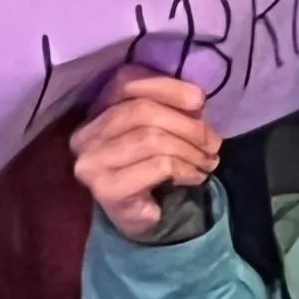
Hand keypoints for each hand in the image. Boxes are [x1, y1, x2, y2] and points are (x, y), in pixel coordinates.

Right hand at [70, 64, 218, 242]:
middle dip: (187, 125)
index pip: (125, 81)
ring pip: (151, 139)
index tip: (200, 101)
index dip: (167, 86)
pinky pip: (158, 166)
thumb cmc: (149, 167)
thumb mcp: (157, 127)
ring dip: (190, 150)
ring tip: (208, 161)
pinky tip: (196, 177)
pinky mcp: (106, 189)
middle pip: (141, 110)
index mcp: (95, 110)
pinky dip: (186, 169)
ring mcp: (91, 163)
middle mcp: (85, 134)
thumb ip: (167, 106)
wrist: (140, 217)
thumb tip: (196, 100)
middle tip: (213, 142)